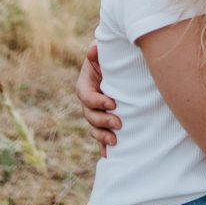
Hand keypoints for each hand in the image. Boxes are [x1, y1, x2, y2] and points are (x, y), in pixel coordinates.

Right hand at [76, 41, 119, 155]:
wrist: (120, 66)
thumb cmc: (111, 57)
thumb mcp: (104, 52)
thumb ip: (98, 52)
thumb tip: (93, 50)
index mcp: (85, 85)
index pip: (86, 96)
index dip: (97, 101)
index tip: (113, 103)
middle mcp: (88, 101)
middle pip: (89, 115)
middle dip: (103, 121)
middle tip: (119, 123)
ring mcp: (95, 112)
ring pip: (94, 128)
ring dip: (102, 136)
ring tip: (115, 140)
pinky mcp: (104, 120)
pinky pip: (100, 135)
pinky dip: (102, 145)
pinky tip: (108, 154)